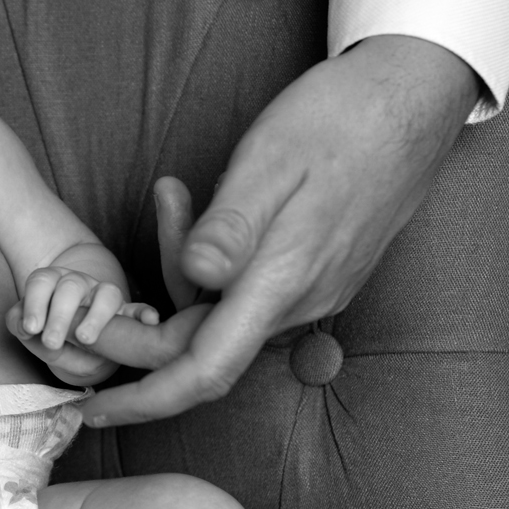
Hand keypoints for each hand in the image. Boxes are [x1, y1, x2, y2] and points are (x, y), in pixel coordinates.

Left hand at [6, 265, 160, 385]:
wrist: (79, 349)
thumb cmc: (54, 337)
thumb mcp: (33, 335)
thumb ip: (22, 329)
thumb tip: (23, 326)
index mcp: (53, 283)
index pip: (42, 282)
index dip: (34, 302)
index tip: (30, 328)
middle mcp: (80, 285)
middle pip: (71, 286)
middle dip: (59, 314)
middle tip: (50, 341)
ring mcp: (105, 297)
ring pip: (106, 294)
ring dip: (96, 316)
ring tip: (85, 338)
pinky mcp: (127, 314)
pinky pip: (139, 310)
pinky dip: (145, 313)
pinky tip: (150, 321)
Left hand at [85, 34, 478, 426]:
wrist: (415, 99)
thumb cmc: (341, 120)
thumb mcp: (270, 160)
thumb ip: (230, 226)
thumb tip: (195, 275)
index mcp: (281, 281)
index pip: (203, 371)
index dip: (143, 399)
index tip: (94, 409)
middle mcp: (299, 301)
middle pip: (202, 343)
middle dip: (146, 317)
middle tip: (114, 267)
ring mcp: (313, 291)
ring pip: (224, 312)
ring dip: (182, 271)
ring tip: (174, 196)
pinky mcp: (318, 274)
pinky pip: (249, 290)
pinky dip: (213, 264)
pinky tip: (206, 210)